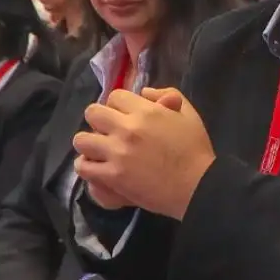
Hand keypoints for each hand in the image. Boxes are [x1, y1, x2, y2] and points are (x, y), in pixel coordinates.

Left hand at [72, 87, 213, 218]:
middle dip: (99, 120)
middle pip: (93, 113)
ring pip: (82, 139)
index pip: (115, 96)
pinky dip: (86, 165)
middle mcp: (127, 128)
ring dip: (89, 143)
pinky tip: (95, 167)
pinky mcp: (113, 176)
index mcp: (146, 111)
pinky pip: (84, 166)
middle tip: (108, 133)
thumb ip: (167, 95)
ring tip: (98, 151)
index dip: (117, 106)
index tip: (123, 117)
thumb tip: (143, 92)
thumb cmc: (196, 151)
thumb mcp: (188, 115)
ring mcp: (117, 153)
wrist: (198, 187)